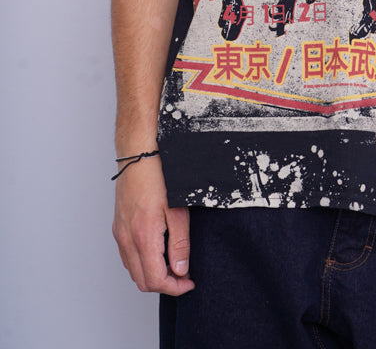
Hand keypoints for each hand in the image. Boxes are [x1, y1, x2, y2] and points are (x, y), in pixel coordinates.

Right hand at [112, 155, 194, 295]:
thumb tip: (180, 270)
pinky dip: (142, 263)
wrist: (138, 154)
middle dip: (165, 285)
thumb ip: (179, 243)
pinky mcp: (118, 227)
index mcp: (143, 236)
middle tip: (184, 275)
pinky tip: (158, 252)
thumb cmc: (159, 176)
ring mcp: (120, 234)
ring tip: (173, 264)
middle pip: (142, 281)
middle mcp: (127, 239)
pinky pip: (127, 257)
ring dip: (152, 275)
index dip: (175, 288)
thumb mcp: (177, 209)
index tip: (189, 282)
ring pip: (133, 271)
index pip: (155, 280)